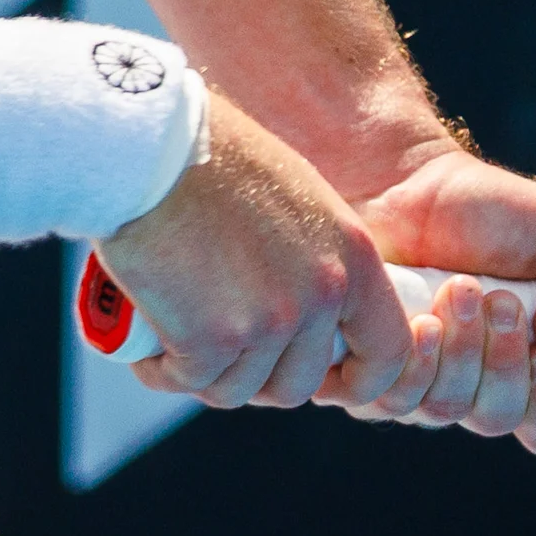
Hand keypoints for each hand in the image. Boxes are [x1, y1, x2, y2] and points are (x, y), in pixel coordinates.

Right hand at [91, 95, 415, 412]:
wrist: (147, 147)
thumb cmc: (210, 156)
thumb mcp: (294, 197)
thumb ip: (313, 255)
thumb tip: (306, 311)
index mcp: (353, 258)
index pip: (387, 350)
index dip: (358, 379)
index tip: (327, 384)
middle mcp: (320, 295)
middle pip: (298, 384)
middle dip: (256, 377)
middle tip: (220, 350)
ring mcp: (268, 321)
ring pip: (238, 389)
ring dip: (204, 374)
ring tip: (174, 338)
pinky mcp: (211, 339)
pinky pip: (190, 382)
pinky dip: (163, 372)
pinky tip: (148, 348)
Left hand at [339, 149, 535, 451]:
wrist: (402, 180)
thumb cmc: (486, 207)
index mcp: (526, 364)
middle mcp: (470, 384)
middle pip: (495, 418)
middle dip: (501, 359)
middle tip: (496, 298)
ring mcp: (415, 383)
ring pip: (443, 410)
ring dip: (460, 349)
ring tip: (456, 289)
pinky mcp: (364, 371)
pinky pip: (388, 400)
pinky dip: (412, 361)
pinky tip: (417, 317)